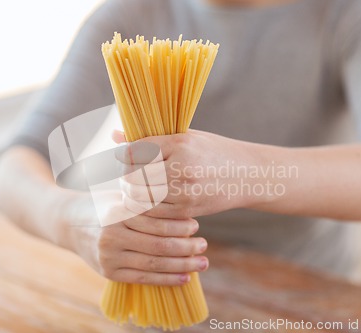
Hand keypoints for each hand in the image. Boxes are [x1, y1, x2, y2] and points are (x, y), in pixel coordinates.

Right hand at [56, 190, 208, 285]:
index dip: (178, 225)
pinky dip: (166, 279)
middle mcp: (111, 236)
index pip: (155, 222)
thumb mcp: (121, 196)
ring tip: (202, 263)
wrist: (68, 224)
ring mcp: (109, 257)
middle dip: (186, 247)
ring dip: (182, 266)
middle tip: (204, 245)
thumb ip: (147, 201)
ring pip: (153, 264)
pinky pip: (143, 278)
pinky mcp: (108, 273)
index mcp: (117, 212)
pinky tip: (184, 278)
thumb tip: (184, 207)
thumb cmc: (104, 206)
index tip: (195, 225)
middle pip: (158, 245)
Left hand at [115, 129, 258, 219]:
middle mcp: (181, 166)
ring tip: (134, 188)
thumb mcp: (185, 137)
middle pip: (134, 175)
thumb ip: (150, 138)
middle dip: (125, 177)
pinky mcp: (188, 208)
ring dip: (132, 194)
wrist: (246, 175)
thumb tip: (114, 134)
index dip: (124, 155)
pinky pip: (154, 212)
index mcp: (179, 143)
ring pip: (141, 196)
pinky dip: (145, 208)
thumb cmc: (212, 152)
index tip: (124, 157)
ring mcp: (185, 190)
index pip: (135, 151)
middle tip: (126, 176)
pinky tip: (147, 201)